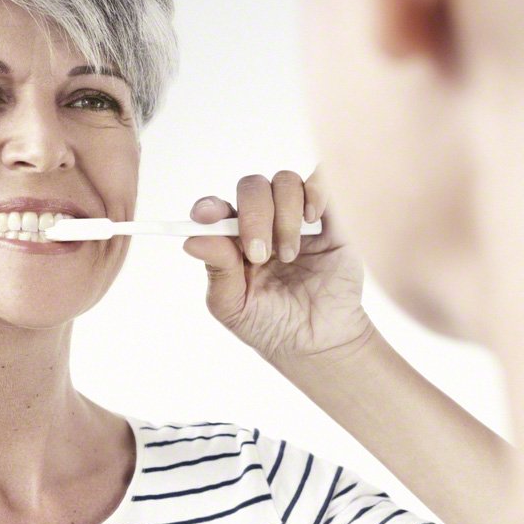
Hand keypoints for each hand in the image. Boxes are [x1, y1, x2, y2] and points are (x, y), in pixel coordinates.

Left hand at [184, 167, 374, 369]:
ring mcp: (296, 219)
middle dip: (254, 216)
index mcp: (234, 242)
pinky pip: (321, 181)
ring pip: (285, 181)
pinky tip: (312, 219)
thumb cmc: (272, 327)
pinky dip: (314, 191)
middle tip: (260, 254)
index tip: (206, 216)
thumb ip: (217, 270)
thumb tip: (192, 240)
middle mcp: (264, 223)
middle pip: (252, 188)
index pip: (217, 210)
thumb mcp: (234, 306)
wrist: (319, 342)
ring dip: (285, 215)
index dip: (209, 206)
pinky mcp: (331, 220)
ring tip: (290, 255)